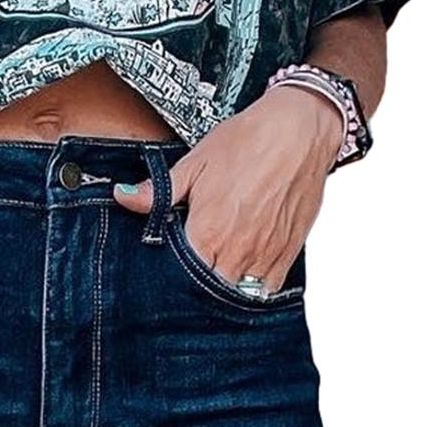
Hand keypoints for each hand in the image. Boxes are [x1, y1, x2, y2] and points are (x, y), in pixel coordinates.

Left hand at [114, 87, 342, 291]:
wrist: (301, 129)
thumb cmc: (250, 141)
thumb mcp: (197, 162)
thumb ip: (160, 191)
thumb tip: (125, 197)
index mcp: (208, 233)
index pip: (180, 277)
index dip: (172, 279)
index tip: (169, 273)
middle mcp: (236, 252)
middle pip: (208, 293)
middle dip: (197, 290)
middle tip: (191, 278)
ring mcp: (263, 258)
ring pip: (236, 297)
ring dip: (224, 292)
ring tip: (216, 277)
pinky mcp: (286, 257)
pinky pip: (266, 291)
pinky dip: (252, 290)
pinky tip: (243, 276)